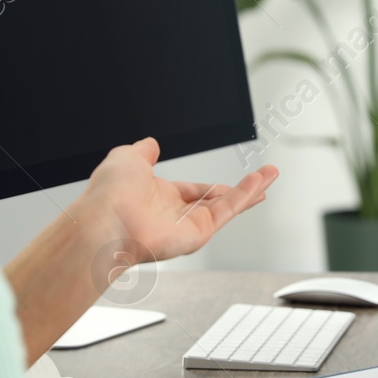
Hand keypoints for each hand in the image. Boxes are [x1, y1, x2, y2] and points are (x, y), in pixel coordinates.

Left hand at [75, 137, 277, 270]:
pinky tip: (259, 182)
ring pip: (226, 206)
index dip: (212, 186)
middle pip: (216, 202)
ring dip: (250, 190)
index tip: (229, 182)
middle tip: (261, 183)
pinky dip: (244, 195)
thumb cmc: (109, 192)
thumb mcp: (128, 157)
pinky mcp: (197, 233)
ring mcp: (187, 225)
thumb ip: (143, 150)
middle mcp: (175, 214)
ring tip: (271, 176)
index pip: (193, 191)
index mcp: (158, 196)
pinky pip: (225, 211)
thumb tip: (150, 143)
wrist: (107, 219)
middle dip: (240, 192)